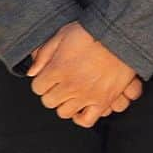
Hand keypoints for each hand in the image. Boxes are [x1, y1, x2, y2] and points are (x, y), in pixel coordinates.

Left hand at [27, 21, 142, 127]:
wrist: (120, 35)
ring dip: (65, 103)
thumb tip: (32, 72)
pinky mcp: (103, 100)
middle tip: (59, 85)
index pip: (38, 87)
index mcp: (58, 69)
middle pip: (49, 101)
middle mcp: (70, 85)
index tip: (48, 77)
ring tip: (71, 94)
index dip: (42, 81)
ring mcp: (86, 95)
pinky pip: (87, 120)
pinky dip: (81, 117)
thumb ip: (44, 53)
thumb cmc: (92, 31)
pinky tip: (82, 108)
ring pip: (64, 112)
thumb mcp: (63, 34)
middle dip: (51, 93)